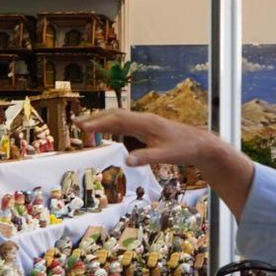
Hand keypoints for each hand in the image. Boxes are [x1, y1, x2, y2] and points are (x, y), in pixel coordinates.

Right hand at [76, 108, 257, 216]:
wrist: (201, 144)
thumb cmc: (185, 150)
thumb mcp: (167, 157)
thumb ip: (147, 158)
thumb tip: (126, 160)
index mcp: (146, 123)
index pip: (117, 120)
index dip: (98, 123)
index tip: (82, 127)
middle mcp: (144, 119)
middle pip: (114, 115)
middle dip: (94, 119)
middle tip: (74, 123)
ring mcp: (145, 122)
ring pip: (119, 117)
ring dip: (101, 120)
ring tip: (84, 125)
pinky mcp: (147, 127)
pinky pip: (125, 123)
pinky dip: (111, 124)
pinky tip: (105, 130)